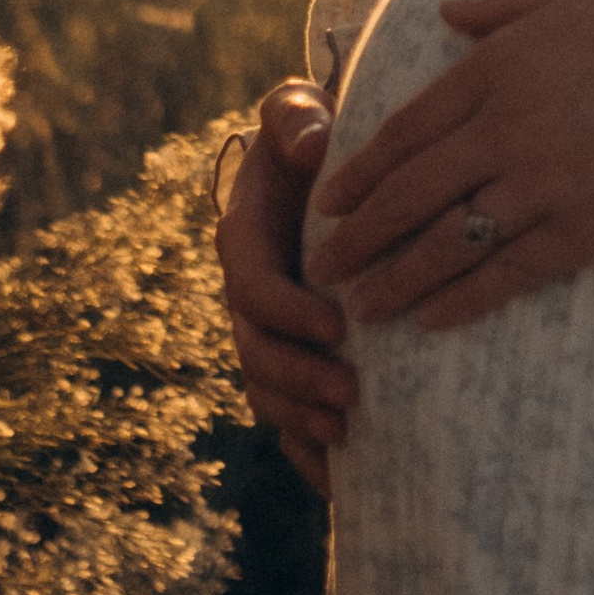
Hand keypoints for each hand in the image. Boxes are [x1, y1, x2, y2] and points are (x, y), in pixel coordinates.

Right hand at [216, 79, 358, 496]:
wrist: (326, 169)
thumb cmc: (317, 133)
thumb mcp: (300, 113)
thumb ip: (294, 118)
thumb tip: (310, 142)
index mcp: (245, 234)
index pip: (251, 282)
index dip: (285, 309)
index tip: (334, 324)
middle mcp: (248, 290)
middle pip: (254, 349)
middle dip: (296, 377)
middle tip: (348, 394)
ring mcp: (266, 331)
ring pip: (264, 388)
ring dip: (298, 417)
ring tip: (345, 434)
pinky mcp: (290, 358)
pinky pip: (285, 414)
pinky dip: (305, 451)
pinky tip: (341, 482)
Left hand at [306, 0, 593, 336]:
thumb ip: (511, 0)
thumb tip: (448, 12)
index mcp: (503, 62)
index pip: (409, 126)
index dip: (361, 169)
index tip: (328, 200)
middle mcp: (509, 126)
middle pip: (411, 192)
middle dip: (357, 235)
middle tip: (318, 267)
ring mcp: (544, 183)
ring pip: (447, 242)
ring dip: (394, 279)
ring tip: (358, 308)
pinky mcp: (587, 230)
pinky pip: (508, 273)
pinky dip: (463, 300)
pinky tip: (431, 321)